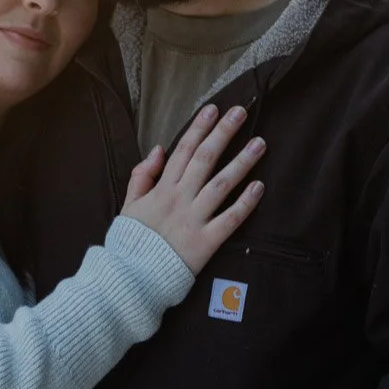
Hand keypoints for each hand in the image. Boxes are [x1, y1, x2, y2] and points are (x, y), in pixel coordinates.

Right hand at [121, 105, 264, 274]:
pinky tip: (259, 186)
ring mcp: (194, 220)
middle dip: (223, 133)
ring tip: (260, 144)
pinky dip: (245, 203)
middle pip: (205, 159)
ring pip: (221, 184)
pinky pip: (230, 219)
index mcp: (162, 189)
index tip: (213, 109)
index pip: (183, 151)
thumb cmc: (131, 242)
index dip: (198, 128)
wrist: (131, 278)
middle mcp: (180, 200)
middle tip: (241, 112)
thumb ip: (141, 175)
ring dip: (242, 162)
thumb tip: (159, 149)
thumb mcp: (128, 205)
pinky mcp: (206, 242)